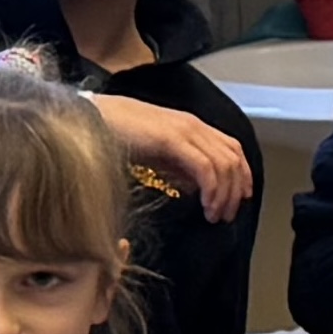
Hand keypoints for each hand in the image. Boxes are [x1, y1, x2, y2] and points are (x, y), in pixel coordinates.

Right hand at [95, 94, 252, 222]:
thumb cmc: (116, 134)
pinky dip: (212, 189)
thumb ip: (178, 167)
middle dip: (235, 191)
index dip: (242, 175)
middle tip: (226, 215)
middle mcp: (194, 126)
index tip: (239, 199)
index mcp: (192, 127)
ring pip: (224, 165)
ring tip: (213, 215)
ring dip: (224, 195)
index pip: (232, 149)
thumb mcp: (156, 153)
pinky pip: (206, 167)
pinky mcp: (172, 139)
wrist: (90, 118)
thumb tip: (195, 187)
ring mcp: (185, 131)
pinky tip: (205, 205)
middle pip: (233, 159)